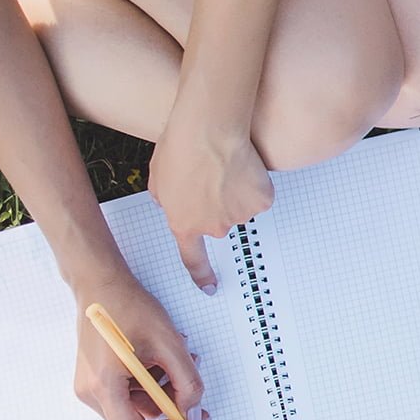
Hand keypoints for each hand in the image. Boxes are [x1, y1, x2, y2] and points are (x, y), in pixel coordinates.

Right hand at [72, 275, 205, 419]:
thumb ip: (187, 382)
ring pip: (136, 403)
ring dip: (164, 386)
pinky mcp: (96, 376)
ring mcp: (90, 385)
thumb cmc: (131, 308)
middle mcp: (90, 392)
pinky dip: (151, 378)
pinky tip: (162, 354)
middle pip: (137, 419)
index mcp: (103, 387)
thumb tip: (194, 412)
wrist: (101, 284)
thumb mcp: (170, 344)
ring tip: (181, 355)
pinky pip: (129, 390)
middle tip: (194, 381)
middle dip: (170, 402)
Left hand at [148, 120, 273, 292]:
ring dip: (237, 191)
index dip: (202, 275)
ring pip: (242, 207)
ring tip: (226, 166)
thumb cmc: (179, 150)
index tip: (210, 288)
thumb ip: (167, 202)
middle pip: (220, 222)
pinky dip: (256, 183)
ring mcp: (239, 216)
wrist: (209, 131)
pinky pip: (260, 195)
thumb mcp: (158, 181)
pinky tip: (244, 166)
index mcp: (184, 225)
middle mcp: (213, 228)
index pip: (193, 259)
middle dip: (217, 204)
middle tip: (212, 176)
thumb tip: (178, 202)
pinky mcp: (261, 201)